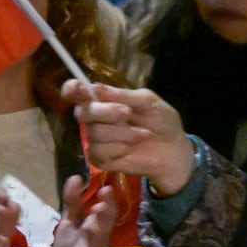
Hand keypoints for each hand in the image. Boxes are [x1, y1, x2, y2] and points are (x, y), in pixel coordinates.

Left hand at [48, 173, 123, 246]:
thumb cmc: (72, 244)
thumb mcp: (71, 220)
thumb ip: (73, 201)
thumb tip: (76, 177)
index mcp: (97, 224)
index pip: (107, 209)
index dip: (108, 198)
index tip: (107, 185)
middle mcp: (98, 236)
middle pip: (106, 222)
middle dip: (106, 209)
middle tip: (106, 193)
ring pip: (98, 240)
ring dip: (98, 229)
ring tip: (97, 215)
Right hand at [66, 81, 197, 194]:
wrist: (173, 149)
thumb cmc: (162, 121)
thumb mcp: (148, 101)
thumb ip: (123, 95)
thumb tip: (95, 87)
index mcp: (104, 100)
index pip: (77, 93)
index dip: (72, 89)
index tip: (78, 88)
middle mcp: (95, 119)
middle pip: (82, 113)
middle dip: (105, 112)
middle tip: (127, 113)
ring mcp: (96, 140)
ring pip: (94, 133)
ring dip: (122, 133)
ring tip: (142, 133)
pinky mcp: (100, 159)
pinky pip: (99, 152)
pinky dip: (119, 148)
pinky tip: (132, 148)